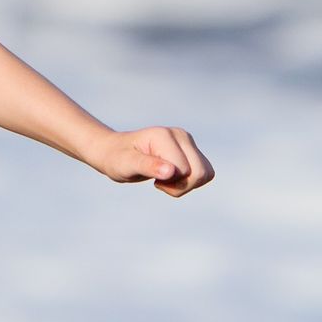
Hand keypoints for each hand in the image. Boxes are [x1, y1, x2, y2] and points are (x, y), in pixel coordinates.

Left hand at [89, 126, 213, 196]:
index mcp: (164, 136)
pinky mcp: (190, 148)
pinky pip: (204, 173)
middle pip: (201, 172)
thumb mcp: (127, 165)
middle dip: (182, 186)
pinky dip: (189, 182)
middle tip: (160, 182)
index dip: (171, 183)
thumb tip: (171, 172)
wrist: (116, 152)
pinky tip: (170, 177)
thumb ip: (148, 166)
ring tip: (165, 179)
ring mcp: (187, 140)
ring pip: (206, 173)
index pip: (184, 170)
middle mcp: (180, 135)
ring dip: (186, 185)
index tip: (152, 180)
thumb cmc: (118, 159)